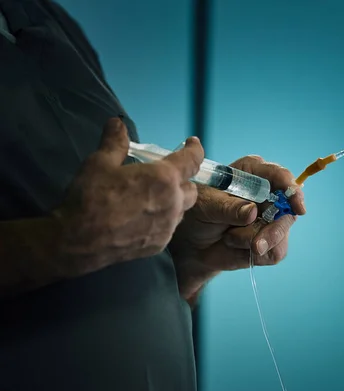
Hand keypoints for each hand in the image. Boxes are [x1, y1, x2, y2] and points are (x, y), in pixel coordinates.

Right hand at [54, 118, 204, 277]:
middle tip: (163, 177)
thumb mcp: (99, 163)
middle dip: (181, 180)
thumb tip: (117, 123)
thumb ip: (115, 142)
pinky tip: (143, 219)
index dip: (195, 149)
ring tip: (152, 198)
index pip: (192, 160)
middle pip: (190, 188)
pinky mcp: (160, 244)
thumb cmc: (90, 197)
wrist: (78, 241)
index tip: (193, 143)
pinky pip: (169, 228)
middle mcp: (173, 202)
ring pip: (181, 210)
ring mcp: (168, 226)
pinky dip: (162, 220)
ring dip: (174, 201)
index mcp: (164, 177)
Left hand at [169, 155, 305, 297]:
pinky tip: (237, 247)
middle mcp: (268, 193)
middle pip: (288, 210)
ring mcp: (272, 218)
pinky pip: (275, 252)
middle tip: (255, 245)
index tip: (297, 206)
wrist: (192, 244)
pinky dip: (255, 255)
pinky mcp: (272, 240)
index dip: (292, 190)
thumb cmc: (198, 214)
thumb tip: (252, 211)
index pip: (280, 176)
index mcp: (253, 173)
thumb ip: (228, 208)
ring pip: (281, 234)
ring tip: (230, 239)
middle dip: (273, 230)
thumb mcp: (206, 206)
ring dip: (255, 242)